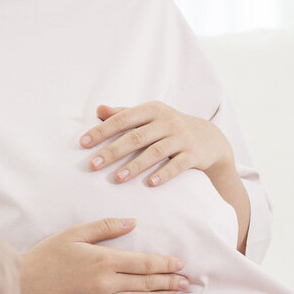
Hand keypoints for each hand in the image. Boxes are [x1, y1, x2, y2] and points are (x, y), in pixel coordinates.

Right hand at [23, 218, 187, 293]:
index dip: (163, 263)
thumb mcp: (75, 233)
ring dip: (162, 293)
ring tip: (179, 291)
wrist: (30, 282)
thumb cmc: (50, 254)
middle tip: (188, 280)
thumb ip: (105, 227)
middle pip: (146, 281)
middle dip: (169, 280)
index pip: (142, 263)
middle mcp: (108, 280)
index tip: (180, 263)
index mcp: (105, 260)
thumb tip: (132, 222)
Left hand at [80, 101, 234, 187]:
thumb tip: (98, 109)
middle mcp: (167, 121)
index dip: (102, 130)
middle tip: (93, 164)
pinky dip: (164, 174)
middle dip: (112, 151)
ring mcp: (181, 137)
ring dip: (135, 166)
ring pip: (155, 152)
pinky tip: (150, 183)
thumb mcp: (150, 116)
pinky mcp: (194, 154)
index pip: (122, 119)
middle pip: (136, 137)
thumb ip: (124, 114)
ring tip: (117, 178)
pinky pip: (178, 165)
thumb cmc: (169, 126)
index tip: (83, 143)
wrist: (210, 138)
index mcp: (151, 109)